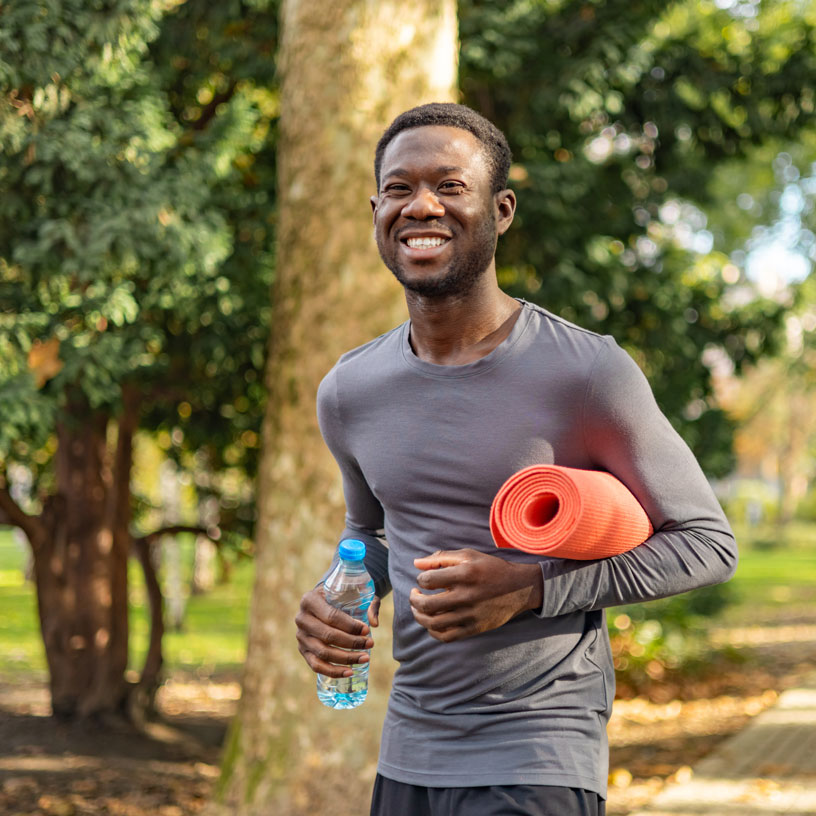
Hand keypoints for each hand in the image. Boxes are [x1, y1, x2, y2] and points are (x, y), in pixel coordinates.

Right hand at [295, 587, 379, 677]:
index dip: (350, 626)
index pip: (331, 617)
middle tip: (370, 643)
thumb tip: (374, 624)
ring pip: (323, 653)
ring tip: (365, 658)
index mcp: (310, 600)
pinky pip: (316, 665)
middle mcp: (301, 619)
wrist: (324, 602)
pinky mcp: (303, 651)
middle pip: (328, 635)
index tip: (367, 630)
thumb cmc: (340, 596)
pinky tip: (349, 672)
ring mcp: (301, 637)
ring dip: (346, 658)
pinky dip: (333, 671)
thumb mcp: (353, 593)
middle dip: (352, 642)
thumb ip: (367, 604)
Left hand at [410, 549, 541, 642]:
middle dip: (414, 599)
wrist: (519, 588)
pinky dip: (433, 631)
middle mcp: (467, 596)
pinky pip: (447, 636)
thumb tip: (416, 563)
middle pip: (427, 605)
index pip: (428, 580)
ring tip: (418, 608)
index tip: (424, 579)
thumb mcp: (468, 555)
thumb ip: (441, 558)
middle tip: (414, 594)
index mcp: (465, 574)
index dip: (420, 579)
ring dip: (419, 616)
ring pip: (433, 623)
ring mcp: (470, 615)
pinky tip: (431, 622)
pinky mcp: (475, 629)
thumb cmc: (490, 568)